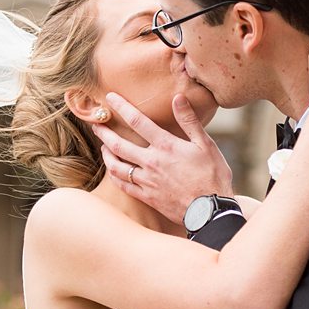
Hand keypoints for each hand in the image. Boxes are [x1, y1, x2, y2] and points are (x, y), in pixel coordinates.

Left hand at [93, 92, 233, 222]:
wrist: (211, 210)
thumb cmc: (212, 175)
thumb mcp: (206, 144)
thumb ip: (189, 121)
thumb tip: (178, 98)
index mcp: (166, 146)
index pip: (138, 121)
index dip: (122, 107)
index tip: (110, 97)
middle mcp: (152, 162)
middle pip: (118, 145)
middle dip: (104, 132)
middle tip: (95, 123)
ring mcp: (147, 181)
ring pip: (117, 167)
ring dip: (106, 155)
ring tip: (102, 146)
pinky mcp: (147, 197)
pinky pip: (124, 186)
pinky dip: (115, 177)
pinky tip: (113, 172)